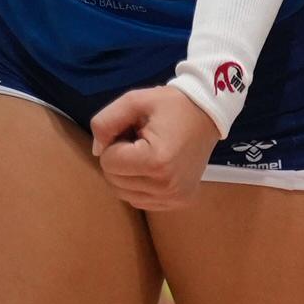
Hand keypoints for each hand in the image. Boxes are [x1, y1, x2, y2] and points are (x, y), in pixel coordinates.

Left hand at [88, 83, 223, 212]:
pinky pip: (140, 200)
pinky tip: (154, 167)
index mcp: (157, 161)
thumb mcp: (134, 100)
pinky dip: (139, 185)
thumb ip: (106, 122)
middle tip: (140, 140)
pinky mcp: (179, 203)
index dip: (114, 143)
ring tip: (146, 153)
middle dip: (119, 159)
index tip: (134, 131)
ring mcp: (174, 198)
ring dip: (127, 174)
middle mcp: (167, 186)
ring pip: (124, 194)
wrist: (206, 115)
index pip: (108, 162)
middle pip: (114, 181)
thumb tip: (96, 151)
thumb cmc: (170, 105)